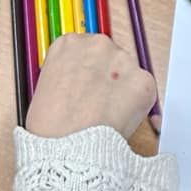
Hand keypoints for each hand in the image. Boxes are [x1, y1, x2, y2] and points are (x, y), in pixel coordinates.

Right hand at [26, 32, 158, 139]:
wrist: (68, 146)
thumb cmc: (51, 125)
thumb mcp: (45, 86)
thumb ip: (68, 74)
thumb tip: (80, 81)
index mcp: (69, 44)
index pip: (88, 49)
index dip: (89, 71)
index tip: (88, 85)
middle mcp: (97, 45)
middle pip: (111, 58)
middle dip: (109, 79)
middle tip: (99, 103)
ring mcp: (123, 60)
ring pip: (130, 74)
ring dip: (124, 91)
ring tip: (106, 114)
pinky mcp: (144, 80)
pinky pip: (145, 92)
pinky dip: (138, 106)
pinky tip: (120, 118)